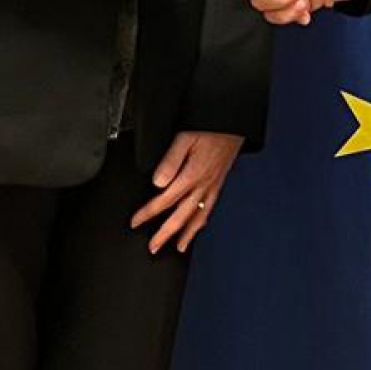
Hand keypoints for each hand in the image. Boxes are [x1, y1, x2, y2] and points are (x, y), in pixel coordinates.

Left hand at [130, 130, 243, 253]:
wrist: (234, 121)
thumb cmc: (211, 126)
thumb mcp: (186, 137)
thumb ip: (170, 160)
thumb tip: (157, 182)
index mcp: (192, 175)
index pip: (165, 200)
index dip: (148, 213)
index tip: (136, 222)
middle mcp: (203, 184)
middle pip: (181, 216)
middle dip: (166, 234)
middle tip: (154, 248)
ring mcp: (213, 185)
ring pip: (199, 216)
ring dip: (188, 234)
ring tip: (180, 247)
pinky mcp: (220, 182)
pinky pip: (210, 208)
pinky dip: (202, 221)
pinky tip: (199, 224)